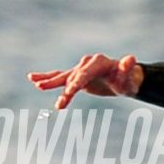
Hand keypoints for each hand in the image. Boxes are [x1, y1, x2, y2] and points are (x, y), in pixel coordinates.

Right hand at [27, 53, 141, 109]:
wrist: (125, 78)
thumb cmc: (128, 80)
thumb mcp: (129, 77)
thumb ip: (127, 68)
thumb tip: (131, 59)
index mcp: (99, 63)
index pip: (86, 73)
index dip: (77, 83)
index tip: (69, 92)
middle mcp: (88, 63)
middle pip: (74, 77)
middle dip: (66, 89)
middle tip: (59, 104)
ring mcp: (80, 69)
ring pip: (63, 76)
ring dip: (50, 81)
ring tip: (37, 85)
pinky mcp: (76, 76)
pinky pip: (60, 76)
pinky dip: (47, 77)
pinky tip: (32, 79)